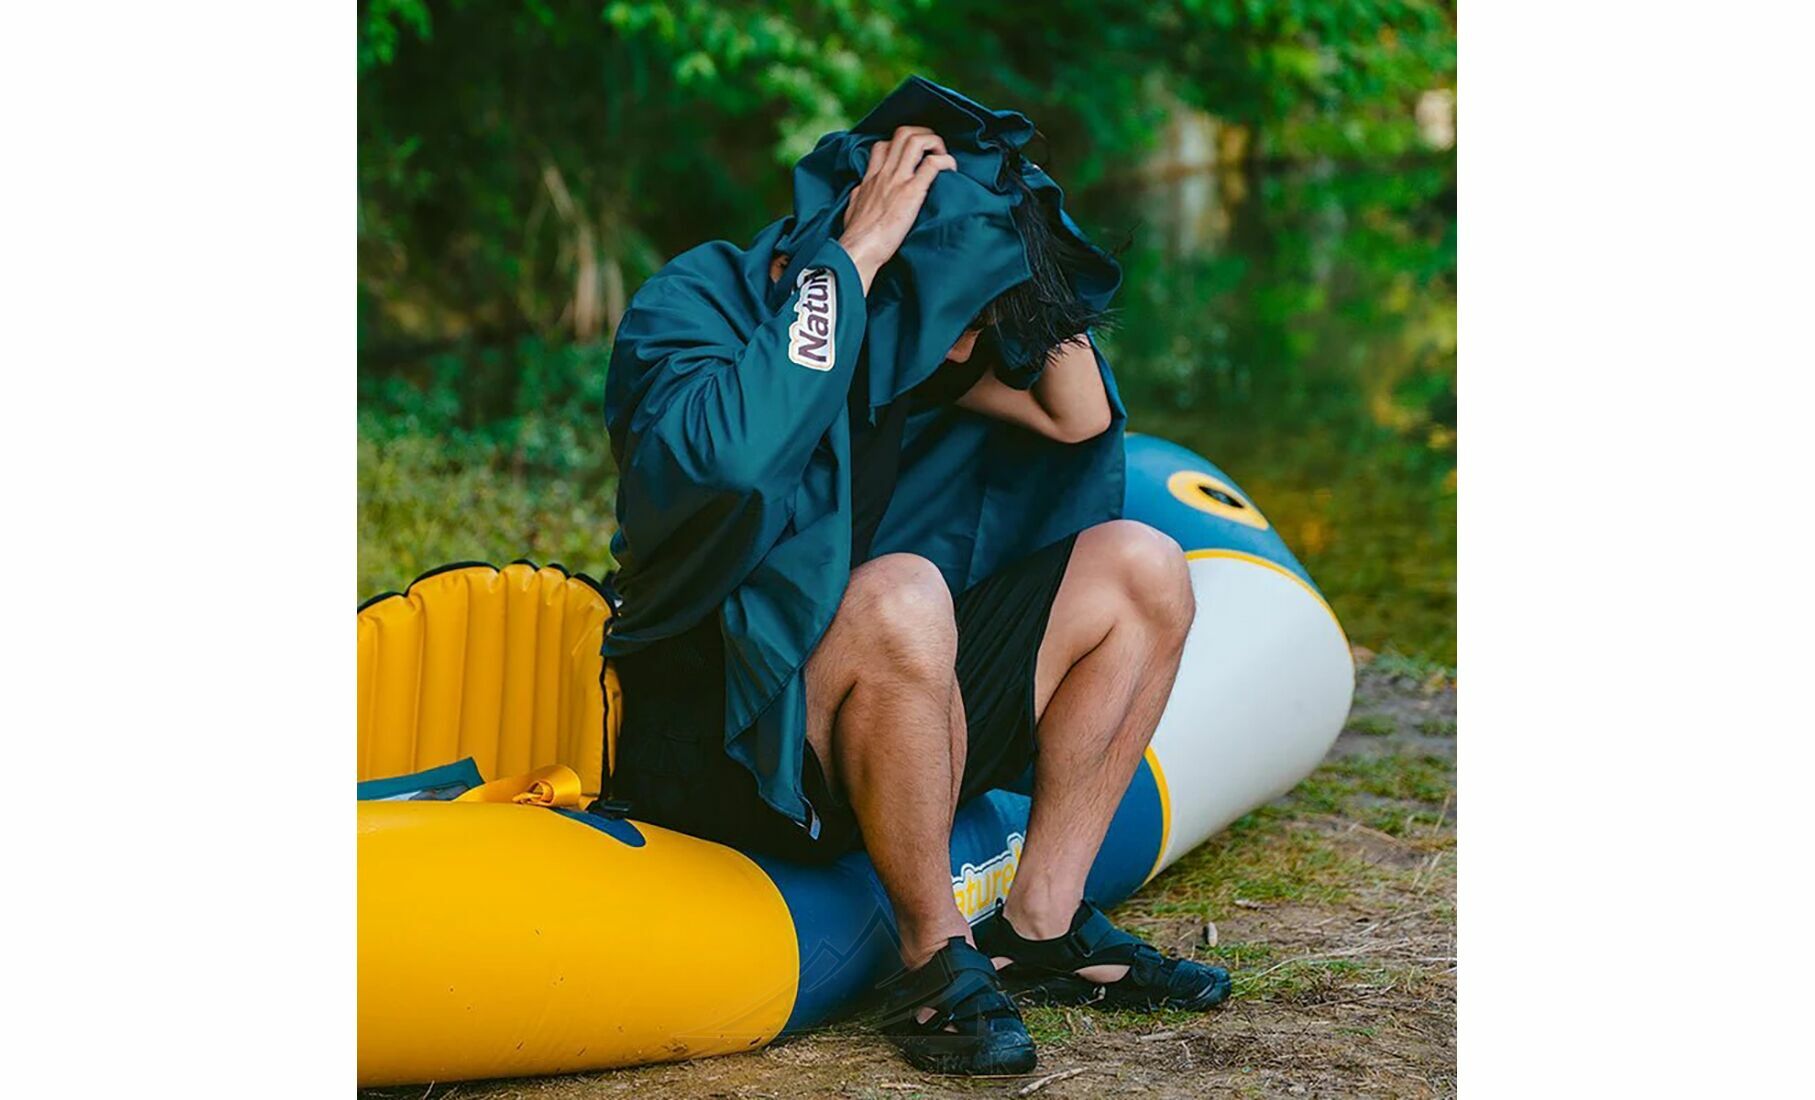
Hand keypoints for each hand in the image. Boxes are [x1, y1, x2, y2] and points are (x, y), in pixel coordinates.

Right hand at [837, 125, 955, 292]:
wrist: (859, 249)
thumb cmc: (856, 235)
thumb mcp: (853, 208)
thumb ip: (860, 195)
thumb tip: (861, 190)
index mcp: (871, 177)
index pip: (884, 145)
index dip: (902, 143)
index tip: (914, 155)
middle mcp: (885, 173)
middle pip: (903, 134)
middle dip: (923, 135)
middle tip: (933, 151)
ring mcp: (898, 180)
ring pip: (917, 141)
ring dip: (935, 143)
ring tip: (942, 156)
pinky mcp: (912, 192)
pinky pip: (932, 165)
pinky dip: (946, 161)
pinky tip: (951, 169)